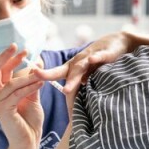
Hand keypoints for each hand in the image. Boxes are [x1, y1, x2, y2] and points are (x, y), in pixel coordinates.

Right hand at [0, 44, 43, 148]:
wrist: (28, 142)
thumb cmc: (29, 122)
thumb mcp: (32, 98)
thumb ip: (31, 83)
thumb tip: (36, 65)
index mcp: (0, 92)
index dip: (9, 58)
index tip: (21, 49)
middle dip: (6, 57)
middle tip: (18, 48)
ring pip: (11, 83)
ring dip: (28, 76)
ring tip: (42, 73)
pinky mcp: (4, 110)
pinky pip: (17, 94)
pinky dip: (30, 87)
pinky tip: (41, 83)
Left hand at [34, 30, 148, 114]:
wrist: (120, 43)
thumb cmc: (100, 61)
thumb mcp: (87, 73)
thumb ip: (78, 85)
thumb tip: (70, 106)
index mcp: (73, 67)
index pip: (56, 73)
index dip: (43, 75)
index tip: (28, 79)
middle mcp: (79, 62)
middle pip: (64, 71)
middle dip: (49, 75)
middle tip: (36, 77)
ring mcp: (92, 58)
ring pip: (81, 67)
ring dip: (74, 77)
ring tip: (67, 89)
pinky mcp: (106, 54)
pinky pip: (101, 57)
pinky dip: (97, 59)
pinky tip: (93, 60)